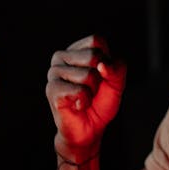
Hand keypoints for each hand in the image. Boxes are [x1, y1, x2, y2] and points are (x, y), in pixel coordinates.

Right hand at [46, 35, 126, 159]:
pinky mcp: (52, 89)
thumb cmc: (100, 102)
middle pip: (93, 55)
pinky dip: (85, 102)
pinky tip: (78, 105)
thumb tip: (102, 65)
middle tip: (92, 89)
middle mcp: (61, 57)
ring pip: (88, 75)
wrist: (89, 129)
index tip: (102, 75)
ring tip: (84, 98)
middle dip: (100, 77)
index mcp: (75, 50)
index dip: (107, 59)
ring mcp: (54, 73)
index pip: (97, 40)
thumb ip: (116, 68)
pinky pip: (80, 91)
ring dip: (92, 92)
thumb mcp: (116, 82)